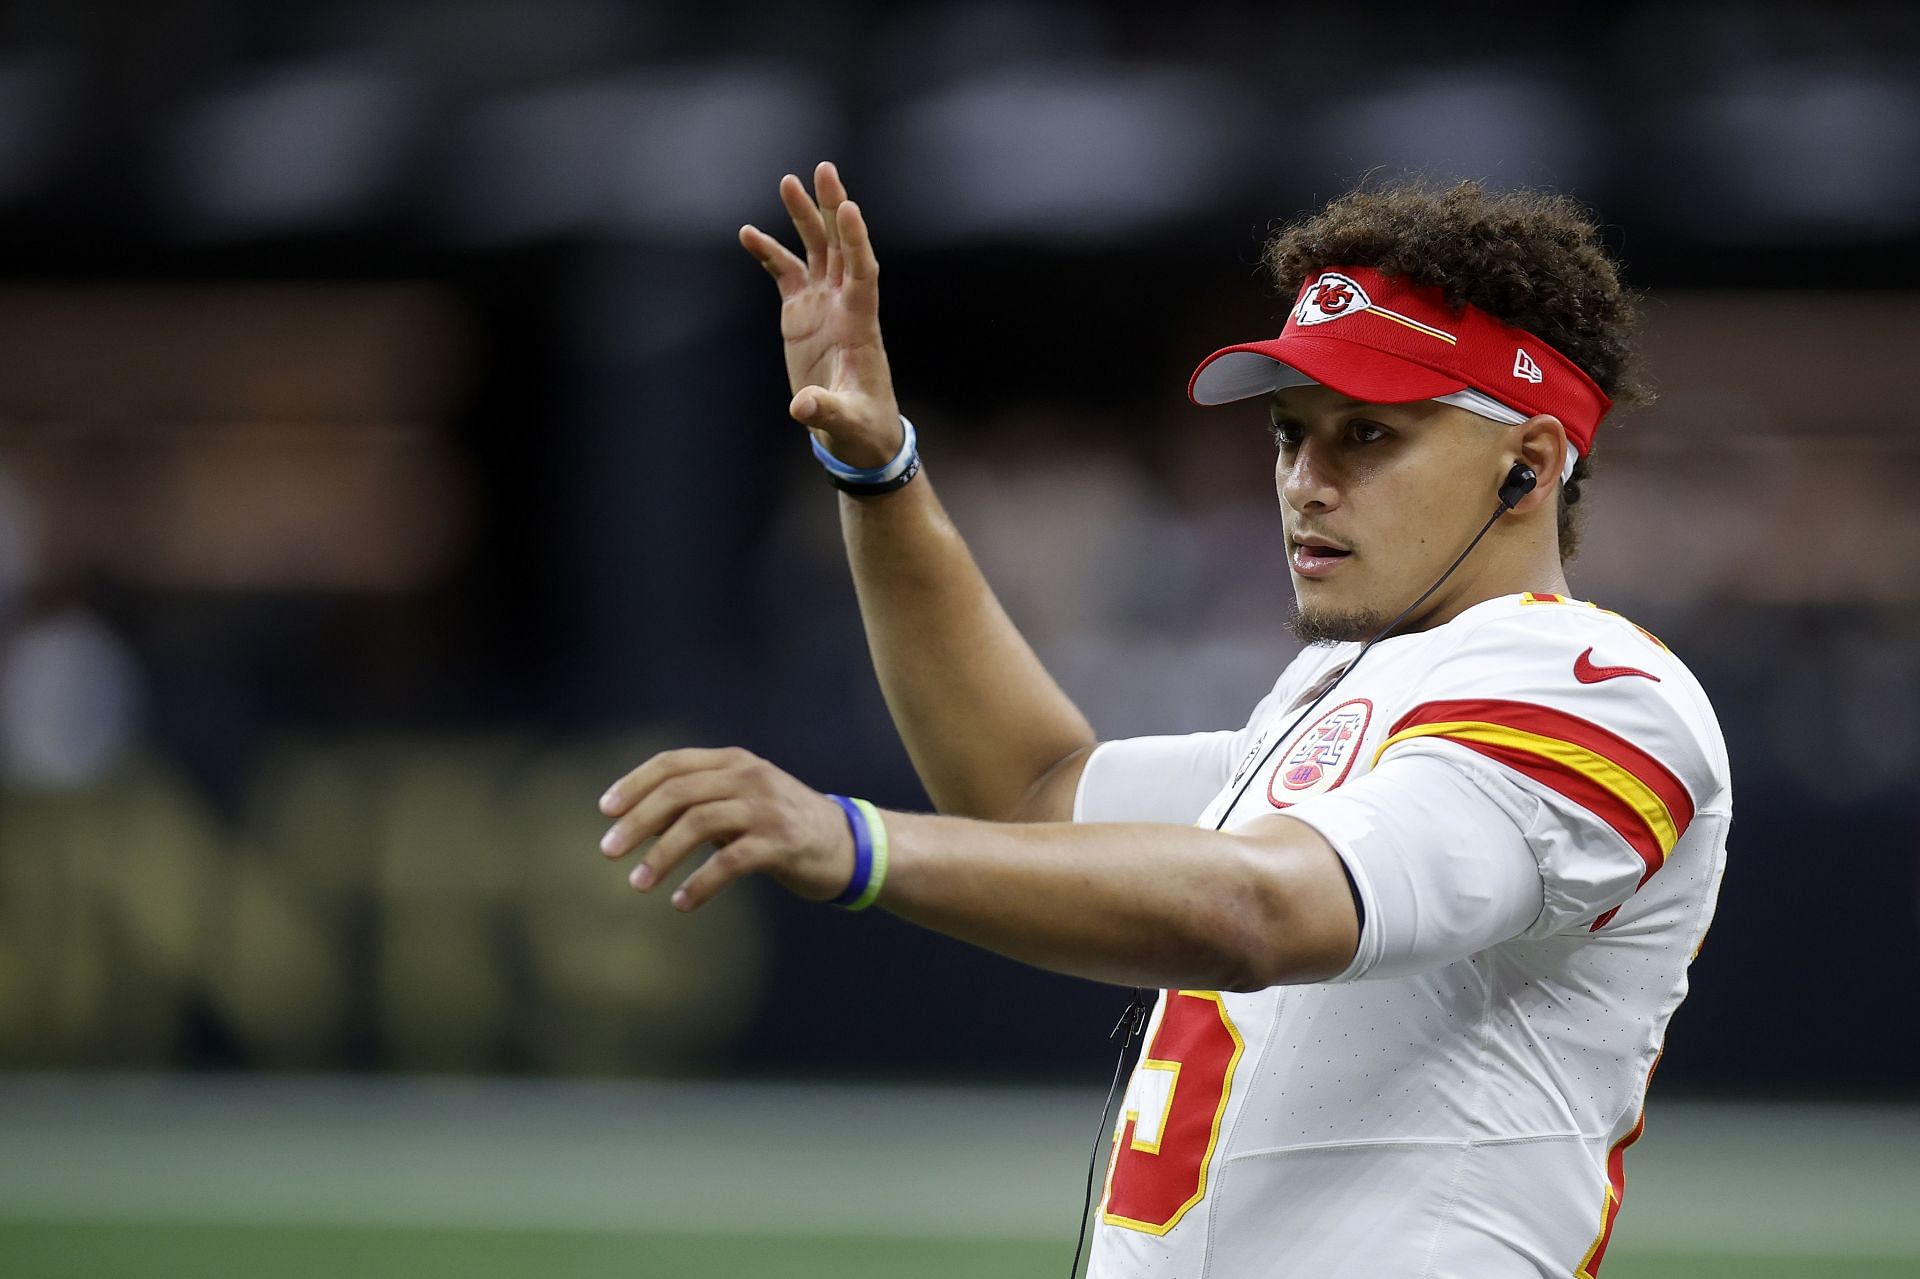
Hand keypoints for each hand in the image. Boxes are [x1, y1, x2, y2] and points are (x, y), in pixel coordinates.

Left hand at [597, 747, 855, 911]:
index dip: (634, 784)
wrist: (850, 845)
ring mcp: (766, 808)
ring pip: (698, 823)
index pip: (673, 763)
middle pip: (678, 792)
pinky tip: (681, 903)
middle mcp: (749, 778)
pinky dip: (699, 883)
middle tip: (608, 852)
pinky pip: (729, 862)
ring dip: (662, 855)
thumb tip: (640, 822)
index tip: (605, 811)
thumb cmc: (784, 825)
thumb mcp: (743, 801)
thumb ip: (701, 803)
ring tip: (638, 884)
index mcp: (735, 762)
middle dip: (637, 822)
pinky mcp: (780, 842)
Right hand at [739, 162, 903, 469]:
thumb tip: (802, 409)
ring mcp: (823, 305)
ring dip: (803, 217)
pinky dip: (769, 252)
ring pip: (816, 251)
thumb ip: (827, 411)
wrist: (855, 431)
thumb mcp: (846, 423)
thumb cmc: (860, 427)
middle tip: (823, 171)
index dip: (856, 241)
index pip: (862, 272)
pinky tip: (747, 232)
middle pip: (841, 247)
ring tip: (787, 181)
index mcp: (860, 325)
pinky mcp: (802, 314)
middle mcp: (844, 306)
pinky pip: (785, 273)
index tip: (849, 208)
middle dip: (832, 209)